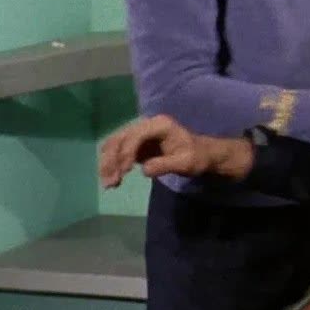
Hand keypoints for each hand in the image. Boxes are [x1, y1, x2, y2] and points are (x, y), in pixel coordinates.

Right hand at [98, 115, 251, 188]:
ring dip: (108, 164)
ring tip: (109, 184)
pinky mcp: (135, 145)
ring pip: (114, 145)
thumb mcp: (186, 163)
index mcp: (159, 124)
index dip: (126, 152)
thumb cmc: (197, 157)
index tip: (124, 172)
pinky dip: (111, 165)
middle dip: (112, 160)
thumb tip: (144, 170)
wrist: (201, 155)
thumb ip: (166, 165)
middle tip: (110, 182)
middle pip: (120, 139)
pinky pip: (117, 152)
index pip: (135, 135)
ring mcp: (139, 134)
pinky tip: (112, 180)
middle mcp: (146, 125)